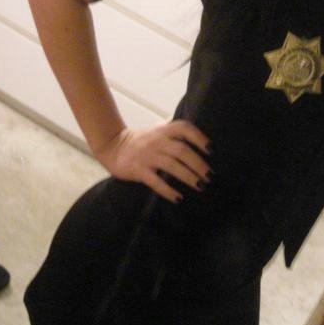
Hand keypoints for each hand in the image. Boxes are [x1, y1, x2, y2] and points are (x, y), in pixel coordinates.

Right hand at [94, 120, 211, 202]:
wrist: (112, 146)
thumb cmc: (142, 139)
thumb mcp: (157, 129)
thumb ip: (174, 128)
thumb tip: (198, 127)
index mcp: (163, 129)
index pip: (184, 128)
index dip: (199, 137)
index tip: (211, 149)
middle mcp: (157, 141)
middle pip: (181, 150)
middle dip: (198, 163)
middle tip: (210, 175)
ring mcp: (147, 155)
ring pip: (171, 166)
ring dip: (188, 177)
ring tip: (201, 186)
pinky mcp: (138, 170)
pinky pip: (156, 182)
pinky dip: (168, 190)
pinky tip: (178, 198)